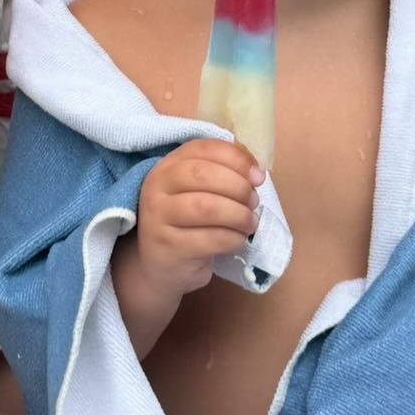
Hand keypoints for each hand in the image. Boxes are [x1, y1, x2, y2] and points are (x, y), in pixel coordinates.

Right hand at [131, 138, 262, 307]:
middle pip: (203, 175)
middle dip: (238, 187)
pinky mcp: (169, 247)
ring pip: (207, 207)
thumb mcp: (198, 192)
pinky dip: (234, 238)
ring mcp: (158, 218)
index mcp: (167, 166)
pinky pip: (210, 238)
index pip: (203, 149)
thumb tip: (256, 172)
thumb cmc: (188, 223)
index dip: (236, 159)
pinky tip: (238, 240)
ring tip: (249, 223)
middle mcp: (157, 187)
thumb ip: (222, 173)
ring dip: (239, 215)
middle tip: (253, 202)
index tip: (258, 176)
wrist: (161, 266)